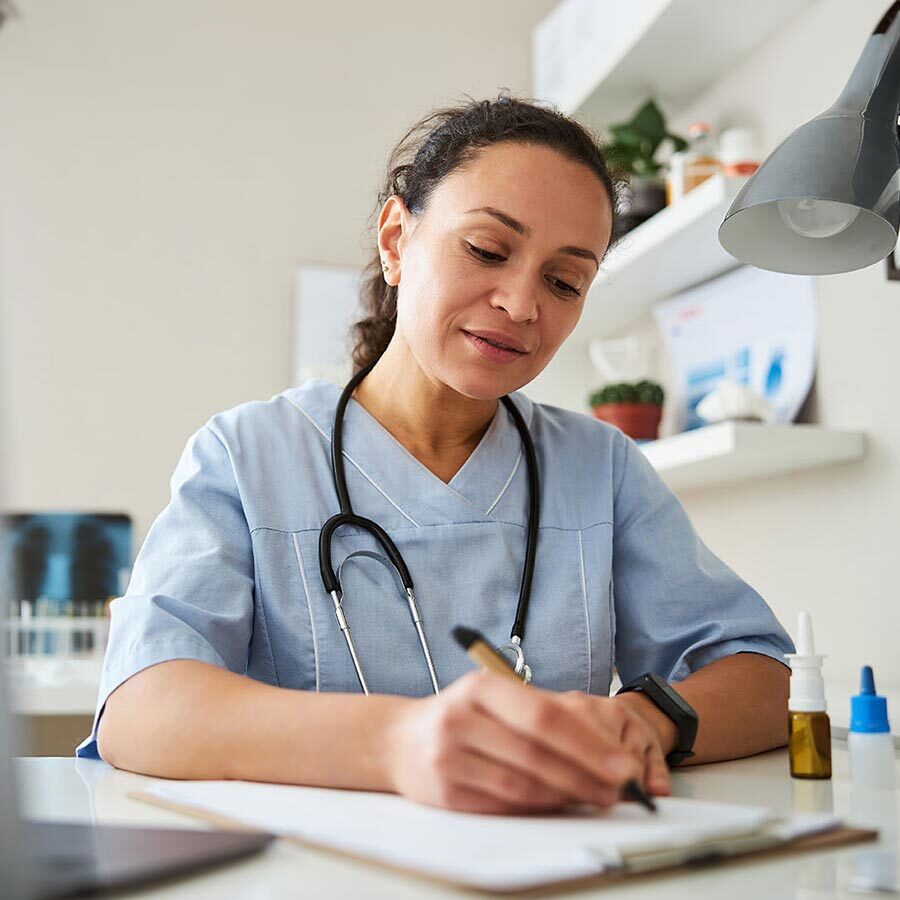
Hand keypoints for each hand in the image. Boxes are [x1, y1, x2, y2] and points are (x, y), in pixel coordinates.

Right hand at [384, 671, 663, 814]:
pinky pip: (503, 805)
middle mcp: (461, 718)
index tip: (621, 763)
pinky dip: (537, 807)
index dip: (588, 742)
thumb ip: (538, 713)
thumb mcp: (492, 697)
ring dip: (566, 795)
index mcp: (480, 687)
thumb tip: (599, 748)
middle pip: (536, 752)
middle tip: (618, 787)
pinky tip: (558, 804)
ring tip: (596, 797)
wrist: (399, 739)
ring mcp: (450, 757)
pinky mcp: (445, 792)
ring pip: (522, 784)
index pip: (544, 715)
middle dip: (585, 773)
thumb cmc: (461, 716)